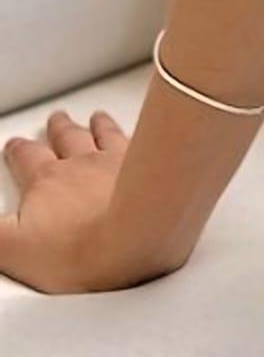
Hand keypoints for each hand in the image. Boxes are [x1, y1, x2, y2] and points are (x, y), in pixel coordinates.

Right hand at [0, 107, 169, 293]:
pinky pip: (140, 138)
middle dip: (59, 129)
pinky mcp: (147, 165)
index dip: (19, 151)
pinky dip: (137, 130)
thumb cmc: (79, 249)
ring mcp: (116, 161)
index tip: (16, 145)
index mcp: (46, 181)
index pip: (27, 159)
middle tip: (57, 118)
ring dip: (97, 125)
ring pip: (104, 134)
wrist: (134, 237)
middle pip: (67, 138)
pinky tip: (145, 126)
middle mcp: (82, 163)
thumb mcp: (12, 249)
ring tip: (97, 117)